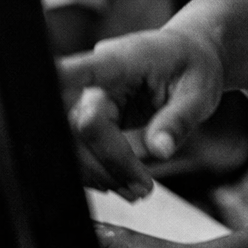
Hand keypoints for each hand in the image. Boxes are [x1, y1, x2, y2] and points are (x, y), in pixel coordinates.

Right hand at [59, 27, 225, 198]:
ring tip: (138, 191)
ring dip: (101, 172)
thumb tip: (159, 151)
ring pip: (75, 141)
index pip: (87, 70)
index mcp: (126, 58)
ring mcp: (92, 96)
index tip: (46, 85)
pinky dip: (100, 170)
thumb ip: (180, 119)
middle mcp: (99, 76)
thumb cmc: (195, 66)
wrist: (191, 57)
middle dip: (106, 162)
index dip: (61, 80)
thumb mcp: (200, 91)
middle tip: (141, 189)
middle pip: (80, 124)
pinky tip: (124, 183)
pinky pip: (83, 146)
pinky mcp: (94, 115)